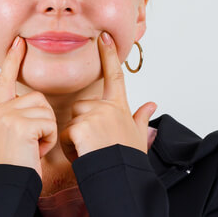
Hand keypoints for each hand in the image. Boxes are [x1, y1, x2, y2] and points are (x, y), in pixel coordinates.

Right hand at [0, 36, 57, 176]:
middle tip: (32, 143)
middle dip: (44, 121)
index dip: (13, 60)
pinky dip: (49, 139)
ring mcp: (8, 116)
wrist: (10, 184)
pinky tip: (36, 150)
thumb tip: (37, 99)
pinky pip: (49, 123)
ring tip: (33, 147)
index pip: (5, 79)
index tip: (19, 42)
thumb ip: (20, 114)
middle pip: (37, 98)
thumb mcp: (14, 134)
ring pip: (45, 110)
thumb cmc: (17, 164)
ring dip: (48, 131)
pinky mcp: (20, 125)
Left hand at [59, 31, 156, 160]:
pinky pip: (66, 134)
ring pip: (72, 120)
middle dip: (81, 124)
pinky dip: (70, 149)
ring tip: (90, 151)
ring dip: (75, 137)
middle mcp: (108, 108)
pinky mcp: (81, 127)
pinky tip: (83, 156)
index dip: (109, 55)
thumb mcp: (139, 138)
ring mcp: (95, 116)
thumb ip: (141, 118)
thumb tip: (151, 104)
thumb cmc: (128, 161)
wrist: (122, 179)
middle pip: (81, 106)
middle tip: (94, 145)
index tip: (103, 37)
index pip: (115, 76)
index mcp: (120, 108)